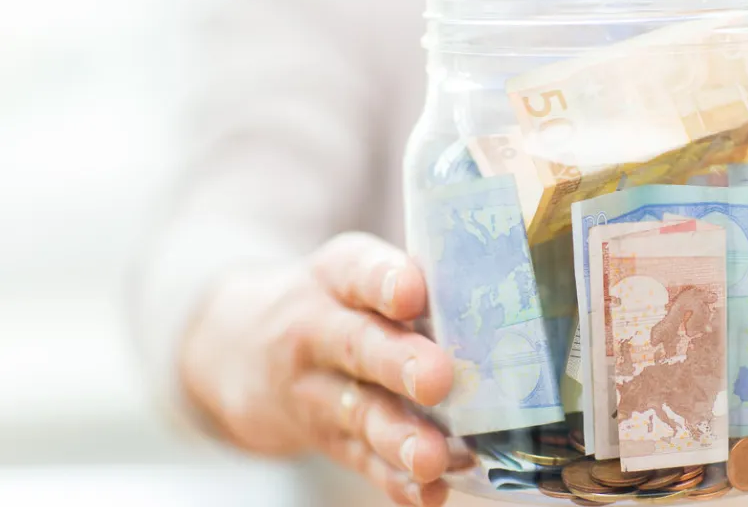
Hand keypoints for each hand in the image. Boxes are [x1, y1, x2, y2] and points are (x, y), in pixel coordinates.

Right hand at [181, 232, 455, 505]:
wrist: (235, 346)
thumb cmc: (333, 299)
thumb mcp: (352, 270)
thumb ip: (412, 280)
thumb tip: (503, 294)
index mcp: (337, 276)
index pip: (358, 271)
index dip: (384, 280)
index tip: (411, 291)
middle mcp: (319, 330)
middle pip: (359, 345)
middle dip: (399, 363)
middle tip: (438, 379)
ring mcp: (319, 390)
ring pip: (361, 412)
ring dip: (400, 437)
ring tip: (433, 457)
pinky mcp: (328, 437)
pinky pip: (362, 460)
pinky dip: (395, 480)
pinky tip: (429, 491)